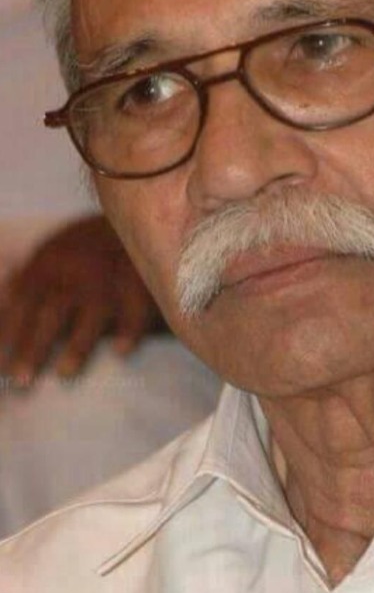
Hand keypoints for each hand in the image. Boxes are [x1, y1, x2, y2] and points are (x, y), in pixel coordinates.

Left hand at [0, 215, 162, 383]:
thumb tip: (1, 302)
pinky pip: (137, 308)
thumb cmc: (89, 241)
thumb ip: (28, 277)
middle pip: (52, 312)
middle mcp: (77, 271)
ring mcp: (110, 278)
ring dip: (77, 344)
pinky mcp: (141, 282)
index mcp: (50, 263)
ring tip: (63, 372)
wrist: (138, 212)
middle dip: (33, 347)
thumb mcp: (53, 250)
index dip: (8, 333)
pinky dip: (130, 329)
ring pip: (91, 313)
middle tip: (20, 379)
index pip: (23, 302)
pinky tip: (121, 350)